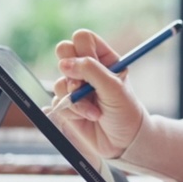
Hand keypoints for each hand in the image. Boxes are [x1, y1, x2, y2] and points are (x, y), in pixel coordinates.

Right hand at [45, 29, 147, 158]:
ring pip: (59, 80)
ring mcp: (76, 87)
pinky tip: (90, 117)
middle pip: (64, 52)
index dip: (82, 48)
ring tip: (94, 108)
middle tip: (80, 82)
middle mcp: (88, 70)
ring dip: (76, 96)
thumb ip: (91, 71)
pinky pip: (57, 101)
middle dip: (69, 67)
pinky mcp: (68, 105)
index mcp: (104, 59)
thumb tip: (65, 63)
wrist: (124, 142)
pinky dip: (74, 110)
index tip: (88, 62)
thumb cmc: (125, 112)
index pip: (83, 39)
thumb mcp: (113, 87)